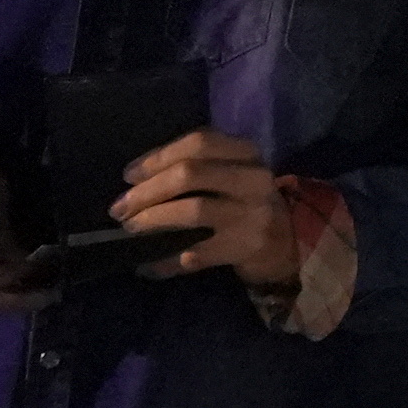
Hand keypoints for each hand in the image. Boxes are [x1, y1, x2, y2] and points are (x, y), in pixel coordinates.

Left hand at [115, 129, 308, 284]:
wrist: (286, 244)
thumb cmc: (244, 202)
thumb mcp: (232, 172)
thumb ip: (196, 166)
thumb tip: (136, 178)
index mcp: (246, 153)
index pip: (198, 143)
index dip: (158, 157)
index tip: (129, 175)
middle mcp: (253, 179)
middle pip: (191, 174)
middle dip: (148, 190)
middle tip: (121, 206)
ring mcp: (251, 215)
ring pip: (193, 210)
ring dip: (154, 219)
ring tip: (131, 228)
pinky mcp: (245, 248)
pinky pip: (197, 253)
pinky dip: (168, 259)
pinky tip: (149, 264)